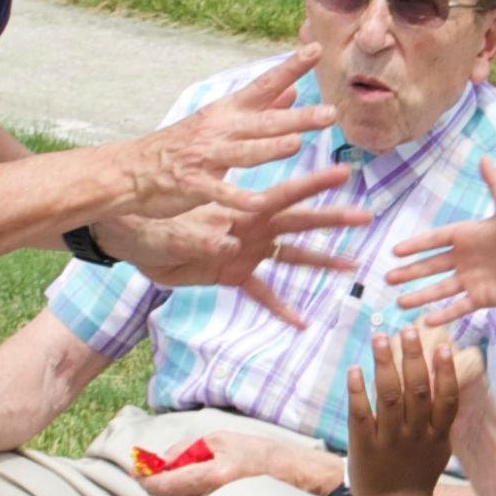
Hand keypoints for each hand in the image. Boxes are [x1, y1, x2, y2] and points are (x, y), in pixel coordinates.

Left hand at [104, 165, 371, 326]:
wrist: (129, 237)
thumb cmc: (150, 220)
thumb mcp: (173, 229)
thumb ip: (202, 237)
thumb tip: (228, 244)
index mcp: (239, 210)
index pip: (284, 195)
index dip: (314, 184)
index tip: (344, 172)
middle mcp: (250, 228)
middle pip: (299, 222)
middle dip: (333, 219)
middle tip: (366, 217)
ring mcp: (245, 252)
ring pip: (291, 255)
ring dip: (321, 260)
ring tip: (352, 267)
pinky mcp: (233, 274)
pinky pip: (262, 293)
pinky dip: (281, 307)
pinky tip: (302, 322)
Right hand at [119, 46, 338, 217]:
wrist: (130, 169)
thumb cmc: (180, 144)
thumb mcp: (219, 119)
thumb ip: (260, 108)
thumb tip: (293, 90)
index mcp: (227, 112)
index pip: (264, 85)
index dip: (290, 67)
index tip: (316, 49)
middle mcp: (219, 130)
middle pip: (263, 121)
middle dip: (296, 117)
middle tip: (329, 113)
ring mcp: (205, 157)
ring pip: (244, 152)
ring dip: (269, 148)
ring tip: (296, 143)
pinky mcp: (194, 185)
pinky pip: (221, 193)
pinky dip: (240, 198)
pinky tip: (260, 204)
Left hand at [133, 431, 336, 495]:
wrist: (296, 476)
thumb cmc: (259, 453)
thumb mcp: (221, 439)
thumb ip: (186, 449)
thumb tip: (159, 463)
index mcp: (218, 473)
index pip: (170, 484)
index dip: (149, 481)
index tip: (140, 476)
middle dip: (160, 492)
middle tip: (161, 478)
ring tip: (185, 484)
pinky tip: (199, 495)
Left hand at [348, 327, 459, 495]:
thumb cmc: (418, 471)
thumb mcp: (439, 445)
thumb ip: (441, 414)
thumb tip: (445, 372)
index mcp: (437, 434)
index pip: (446, 399)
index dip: (445, 371)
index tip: (443, 344)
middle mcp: (415, 436)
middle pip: (417, 392)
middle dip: (413, 358)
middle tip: (409, 330)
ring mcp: (389, 441)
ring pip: (389, 398)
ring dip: (385, 365)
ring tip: (380, 338)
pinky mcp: (364, 446)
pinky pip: (361, 416)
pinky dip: (358, 392)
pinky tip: (355, 369)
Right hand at [386, 158, 495, 327]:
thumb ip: (494, 184)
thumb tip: (485, 157)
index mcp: (466, 236)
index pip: (434, 240)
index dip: (415, 245)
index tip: (395, 251)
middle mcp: (464, 259)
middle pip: (430, 266)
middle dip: (409, 273)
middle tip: (387, 278)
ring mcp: (471, 280)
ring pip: (439, 290)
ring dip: (419, 296)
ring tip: (399, 303)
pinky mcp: (481, 298)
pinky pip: (458, 307)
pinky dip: (443, 314)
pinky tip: (426, 321)